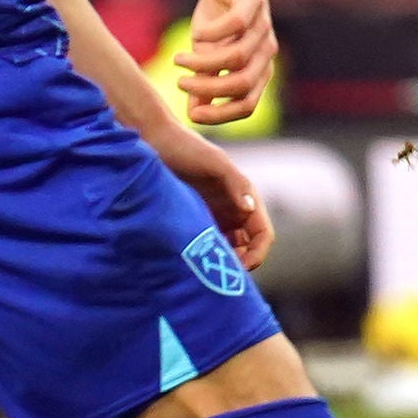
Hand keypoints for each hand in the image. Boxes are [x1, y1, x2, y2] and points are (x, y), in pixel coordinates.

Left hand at [152, 123, 272, 271]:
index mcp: (245, 195)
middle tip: (219, 276)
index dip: (257, 254)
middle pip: (249, 247)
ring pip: (230, 248)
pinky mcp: (197, 217)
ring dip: (225, 262)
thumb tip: (248, 208)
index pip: (263, 234)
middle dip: (242, 263)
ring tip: (206, 273)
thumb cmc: (186, 148)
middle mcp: (234, 207)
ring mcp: (216, 213)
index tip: (239, 269)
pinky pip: (210, 243)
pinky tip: (193, 262)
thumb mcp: (214, 162)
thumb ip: (235, 183)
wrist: (154, 141)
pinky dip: (209, 255)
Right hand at [174, 0, 274, 125]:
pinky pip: (236, 25)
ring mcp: (264, 26)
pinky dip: (213, 34)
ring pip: (237, 57)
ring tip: (179, 59)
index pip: (247, 104)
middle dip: (208, 90)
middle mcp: (266, 52)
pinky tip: (198, 34)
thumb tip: (193, 114)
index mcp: (259, 70)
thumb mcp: (205, 54)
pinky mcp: (255, 1)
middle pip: (242, 84)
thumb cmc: (217, 17)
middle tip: (180, 83)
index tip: (192, 116)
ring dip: (203, 62)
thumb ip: (203, 82)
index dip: (220, 115)